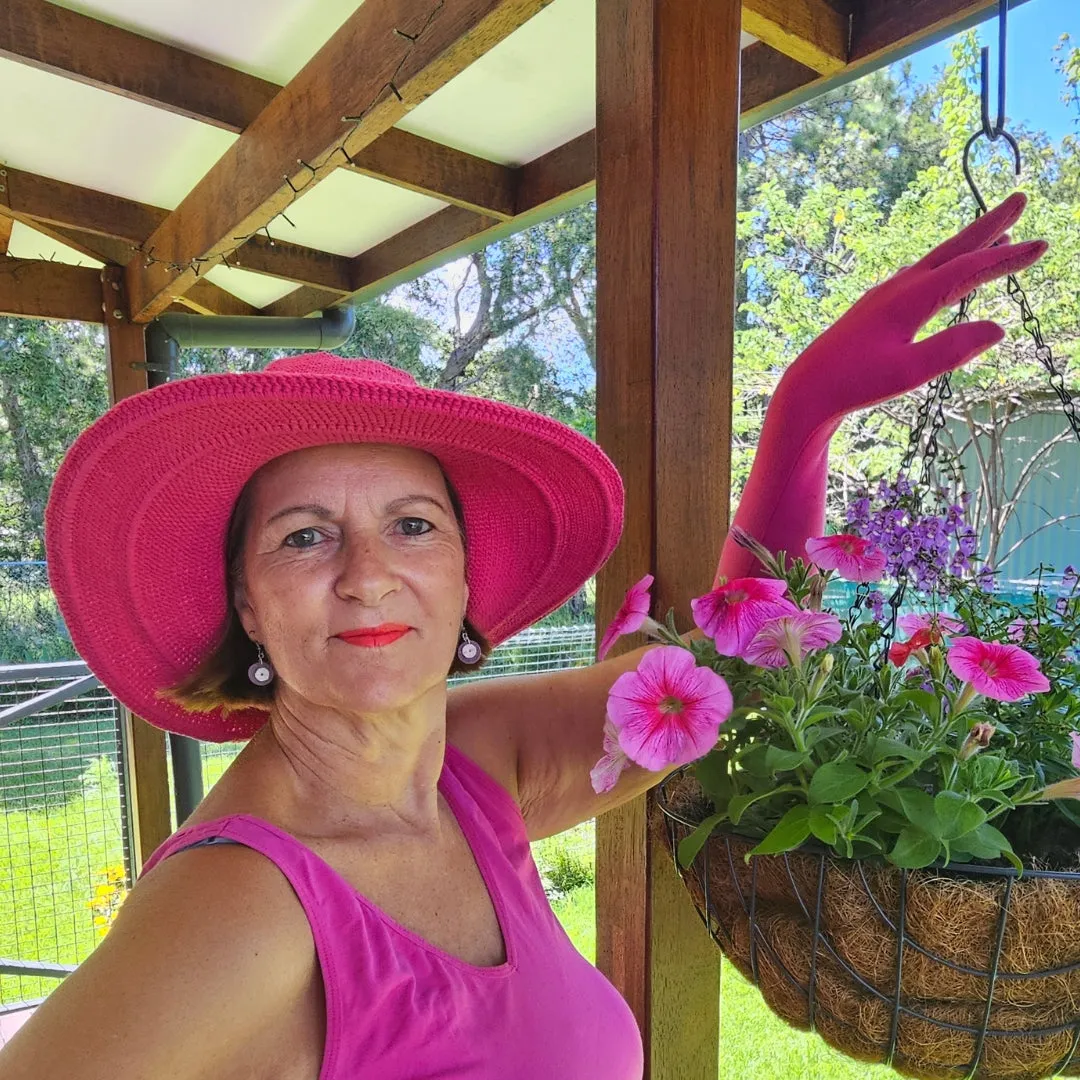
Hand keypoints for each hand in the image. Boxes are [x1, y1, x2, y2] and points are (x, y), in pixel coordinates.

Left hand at [716, 192, 1047, 584]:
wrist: (807, 390)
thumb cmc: (855, 383)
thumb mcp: (908, 374)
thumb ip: (953, 350)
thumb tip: (998, 330)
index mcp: (909, 300)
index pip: (967, 271)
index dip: (1006, 258)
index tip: (1044, 245)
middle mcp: (897, 290)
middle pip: (951, 250)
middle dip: (988, 226)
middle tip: (1020, 200)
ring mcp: (884, 298)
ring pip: (935, 263)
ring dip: (967, 247)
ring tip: (997, 237)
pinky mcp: (875, 311)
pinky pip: (920, 279)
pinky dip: (944, 269)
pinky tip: (947, 275)